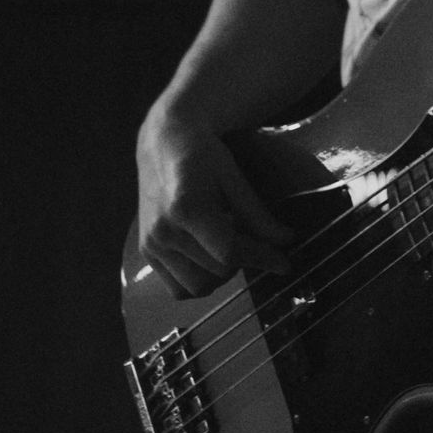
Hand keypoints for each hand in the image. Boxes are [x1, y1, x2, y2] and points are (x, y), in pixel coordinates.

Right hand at [136, 110, 293, 297]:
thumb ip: (257, 213)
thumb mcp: (234, 177)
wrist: (166, 144)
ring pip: (197, 287)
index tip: (284, 262)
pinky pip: (177, 288)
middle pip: (216, 272)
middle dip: (244, 262)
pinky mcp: (146, 251)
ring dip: (221, 275)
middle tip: (255, 243)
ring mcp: (151, 244)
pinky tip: (210, 257)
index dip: (262, 258)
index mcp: (186, 208)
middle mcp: (164, 231)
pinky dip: (199, 281)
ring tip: (230, 247)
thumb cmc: (203, 156)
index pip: (229, 252)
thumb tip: (286, 241)